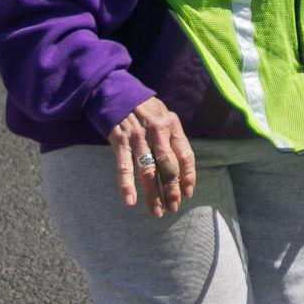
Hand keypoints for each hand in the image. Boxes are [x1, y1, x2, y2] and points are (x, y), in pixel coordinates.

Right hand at [108, 96, 195, 216]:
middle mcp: (158, 132)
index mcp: (172, 126)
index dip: (188, 176)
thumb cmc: (143, 108)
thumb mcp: (164, 115)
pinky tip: (130, 201)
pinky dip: (126, 185)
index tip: (187, 193)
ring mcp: (138, 137)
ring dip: (153, 194)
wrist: (115, 91)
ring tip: (157, 212)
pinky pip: (124, 167)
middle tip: (173, 208)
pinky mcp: (119, 141)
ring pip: (148, 171)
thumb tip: (183, 164)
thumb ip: (173, 137)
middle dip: (172, 190)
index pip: (186, 155)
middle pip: (168, 167)